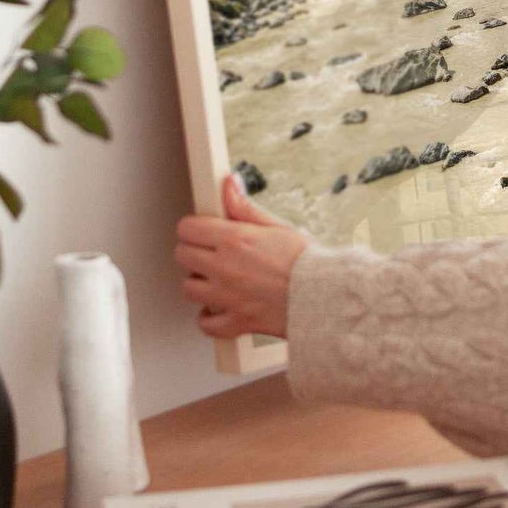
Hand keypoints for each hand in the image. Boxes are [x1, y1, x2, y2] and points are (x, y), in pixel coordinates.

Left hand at [174, 172, 308, 340]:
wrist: (325, 296)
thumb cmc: (307, 261)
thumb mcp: (277, 226)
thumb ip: (245, 208)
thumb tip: (229, 184)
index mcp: (234, 240)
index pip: (188, 228)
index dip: (194, 227)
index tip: (202, 230)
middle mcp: (224, 267)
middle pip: (182, 255)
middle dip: (194, 251)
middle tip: (211, 252)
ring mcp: (227, 297)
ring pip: (188, 289)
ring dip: (200, 283)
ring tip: (217, 279)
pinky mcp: (235, 321)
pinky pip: (206, 324)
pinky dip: (210, 317)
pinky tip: (220, 307)